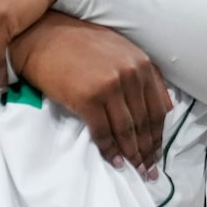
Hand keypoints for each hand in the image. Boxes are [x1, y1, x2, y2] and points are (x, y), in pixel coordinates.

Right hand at [10, 12, 171, 173]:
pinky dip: (110, 150)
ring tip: (133, 170)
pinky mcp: (87, 97)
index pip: (158, 108)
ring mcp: (109, 85)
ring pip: (126, 130)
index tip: (155, 153)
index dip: (157, 136)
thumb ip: (142, 74)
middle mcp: (130, 73)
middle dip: (146, 150)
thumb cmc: (78, 43)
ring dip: (131, 155)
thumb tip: (166, 106)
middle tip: (148, 170)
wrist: (40, 36)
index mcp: (141, 62)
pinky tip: (113, 161)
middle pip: (144, 122)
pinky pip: (103, 132)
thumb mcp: (118, 49)